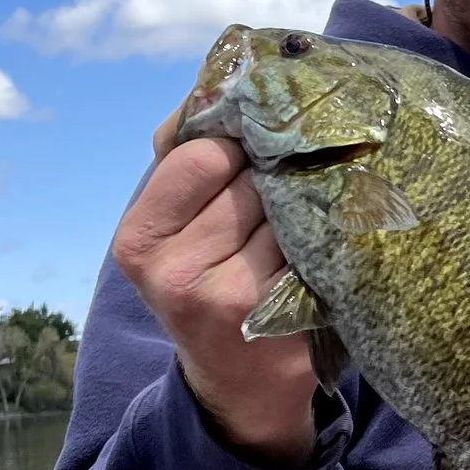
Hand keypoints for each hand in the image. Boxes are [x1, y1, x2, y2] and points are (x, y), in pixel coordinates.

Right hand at [112, 137, 319, 465]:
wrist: (239, 387)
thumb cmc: (208, 282)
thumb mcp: (175, 225)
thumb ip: (184, 154)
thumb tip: (216, 82)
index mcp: (139, 241)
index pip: (201, 155)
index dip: (235, 150)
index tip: (248, 164)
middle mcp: (176, 276)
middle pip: (252, 181)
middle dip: (274, 178)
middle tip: (282, 201)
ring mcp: (232, 300)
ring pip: (292, 209)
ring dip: (308, 207)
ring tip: (302, 230)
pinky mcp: (283, 320)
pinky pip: (320, 245)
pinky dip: (329, 240)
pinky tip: (324, 253)